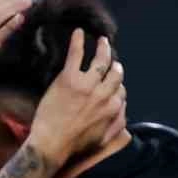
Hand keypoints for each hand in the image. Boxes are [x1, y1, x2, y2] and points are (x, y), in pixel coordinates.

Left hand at [26, 31, 124, 165]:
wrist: (53, 144)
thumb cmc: (76, 145)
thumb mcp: (103, 139)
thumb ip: (116, 125)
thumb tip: (124, 113)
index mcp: (113, 108)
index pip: (121, 90)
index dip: (117, 84)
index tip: (112, 81)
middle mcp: (104, 94)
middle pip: (115, 73)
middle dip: (115, 64)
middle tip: (111, 57)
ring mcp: (87, 85)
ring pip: (101, 60)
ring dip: (103, 48)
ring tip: (102, 41)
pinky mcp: (69, 79)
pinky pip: (76, 55)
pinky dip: (78, 41)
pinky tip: (78, 32)